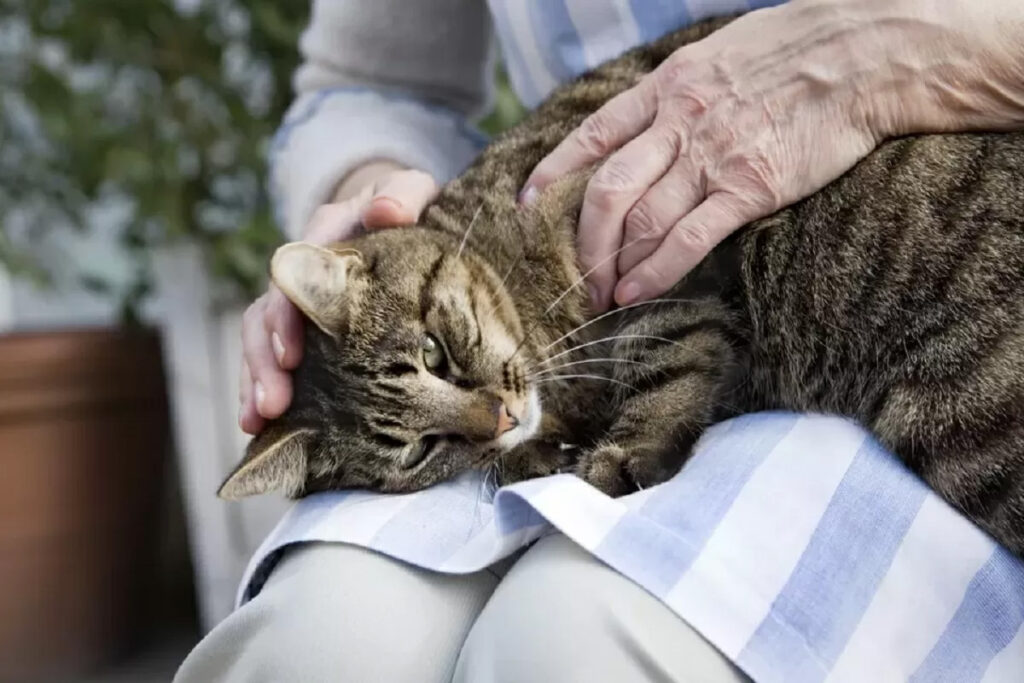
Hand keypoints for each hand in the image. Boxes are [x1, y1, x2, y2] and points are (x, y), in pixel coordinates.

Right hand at [239, 164, 437, 433]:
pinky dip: (262, 389)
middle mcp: (300, 270)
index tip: (293, 353)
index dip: (288, 312)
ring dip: (255, 381)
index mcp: (325, 235)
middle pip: (267, 313)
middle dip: (265, 360)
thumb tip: (387, 211)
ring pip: (261, 341)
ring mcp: (299, 302)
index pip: (293, 273)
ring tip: (258, 422)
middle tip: (273, 403)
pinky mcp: (305, 329)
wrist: (396, 212)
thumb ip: (402, 194)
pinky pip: (275, 360)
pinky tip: (259, 427)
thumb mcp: (411, 190)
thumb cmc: (406, 204)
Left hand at [523, 0, 1023, 310]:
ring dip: (613, 265)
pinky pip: (687, 239)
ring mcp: (712, 157)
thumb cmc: (799, 50)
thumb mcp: (721, 54)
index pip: (593, 135)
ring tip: (600, 295)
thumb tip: (655, 124)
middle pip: (606, 191)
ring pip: (640, 221)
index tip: (527, 202)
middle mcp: (679, 124)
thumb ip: (681, 92)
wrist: (866, 55)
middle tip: (574, 275)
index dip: (554, 172)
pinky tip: (635, 294)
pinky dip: (655, 272)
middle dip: (583, 241)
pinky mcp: (749, 189)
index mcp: (669, 86)